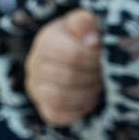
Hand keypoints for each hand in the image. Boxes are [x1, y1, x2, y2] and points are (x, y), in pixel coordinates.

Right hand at [24, 8, 106, 132]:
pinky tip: (88, 101)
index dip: (93, 59)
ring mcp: (36, 87)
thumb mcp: (85, 24)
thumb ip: (86, 23)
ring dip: (85, 94)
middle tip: (103, 73)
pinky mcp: (42, 106)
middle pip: (67, 77)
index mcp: (47, 40)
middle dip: (92, 77)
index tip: (103, 57)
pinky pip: (56, 115)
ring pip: (59, 98)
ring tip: (97, 86)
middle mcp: (35, 64)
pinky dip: (76, 111)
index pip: (72, 54)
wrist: (71, 56)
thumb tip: (92, 40)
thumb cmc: (82, 38)